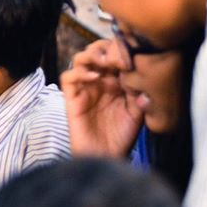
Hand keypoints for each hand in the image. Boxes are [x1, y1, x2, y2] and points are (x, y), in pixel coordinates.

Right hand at [60, 39, 142, 156]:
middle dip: (106, 48)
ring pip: (80, 59)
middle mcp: (99, 80)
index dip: (122, 49)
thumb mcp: (137, 111)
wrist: (107, 158)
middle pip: (97, 50)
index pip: (115, 54)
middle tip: (119, 57)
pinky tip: (94, 77)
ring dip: (91, 55)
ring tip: (104, 62)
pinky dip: (79, 72)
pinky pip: (68, 77)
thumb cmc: (122, 136)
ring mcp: (84, 88)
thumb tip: (138, 72)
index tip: (134, 56)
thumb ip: (138, 91)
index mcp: (116, 80)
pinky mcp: (71, 98)